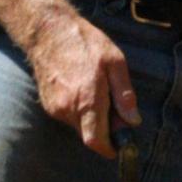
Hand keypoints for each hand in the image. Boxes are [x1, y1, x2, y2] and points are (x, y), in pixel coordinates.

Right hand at [23, 6, 138, 156]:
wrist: (48, 32)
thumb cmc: (85, 43)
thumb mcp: (115, 62)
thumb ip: (124, 95)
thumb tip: (133, 121)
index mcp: (88, 100)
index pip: (96, 141)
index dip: (109, 149)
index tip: (119, 147)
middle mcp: (68, 108)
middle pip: (89, 135)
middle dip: (104, 130)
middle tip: (113, 109)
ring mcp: (55, 107)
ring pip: (79, 125)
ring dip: (91, 118)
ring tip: (96, 90)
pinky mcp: (48, 104)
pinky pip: (68, 116)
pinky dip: (79, 110)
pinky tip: (82, 88)